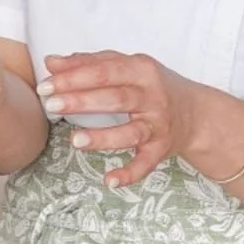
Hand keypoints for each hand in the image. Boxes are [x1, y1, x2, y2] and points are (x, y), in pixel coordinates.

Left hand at [39, 49, 205, 187]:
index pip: (104, 70)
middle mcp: (152, 96)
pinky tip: (109, 181)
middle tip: (51, 105)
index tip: (46, 84)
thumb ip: (90, 63)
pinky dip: (130, 173)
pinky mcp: (162, 149)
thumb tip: (51, 62)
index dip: (74, 77)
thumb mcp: (127, 67)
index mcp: (141, 69)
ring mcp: (158, 124)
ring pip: (130, 132)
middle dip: (82, 102)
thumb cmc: (153, 86)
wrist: (197, 113)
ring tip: (75, 142)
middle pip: (115, 98)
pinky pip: (146, 163)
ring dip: (103, 138)